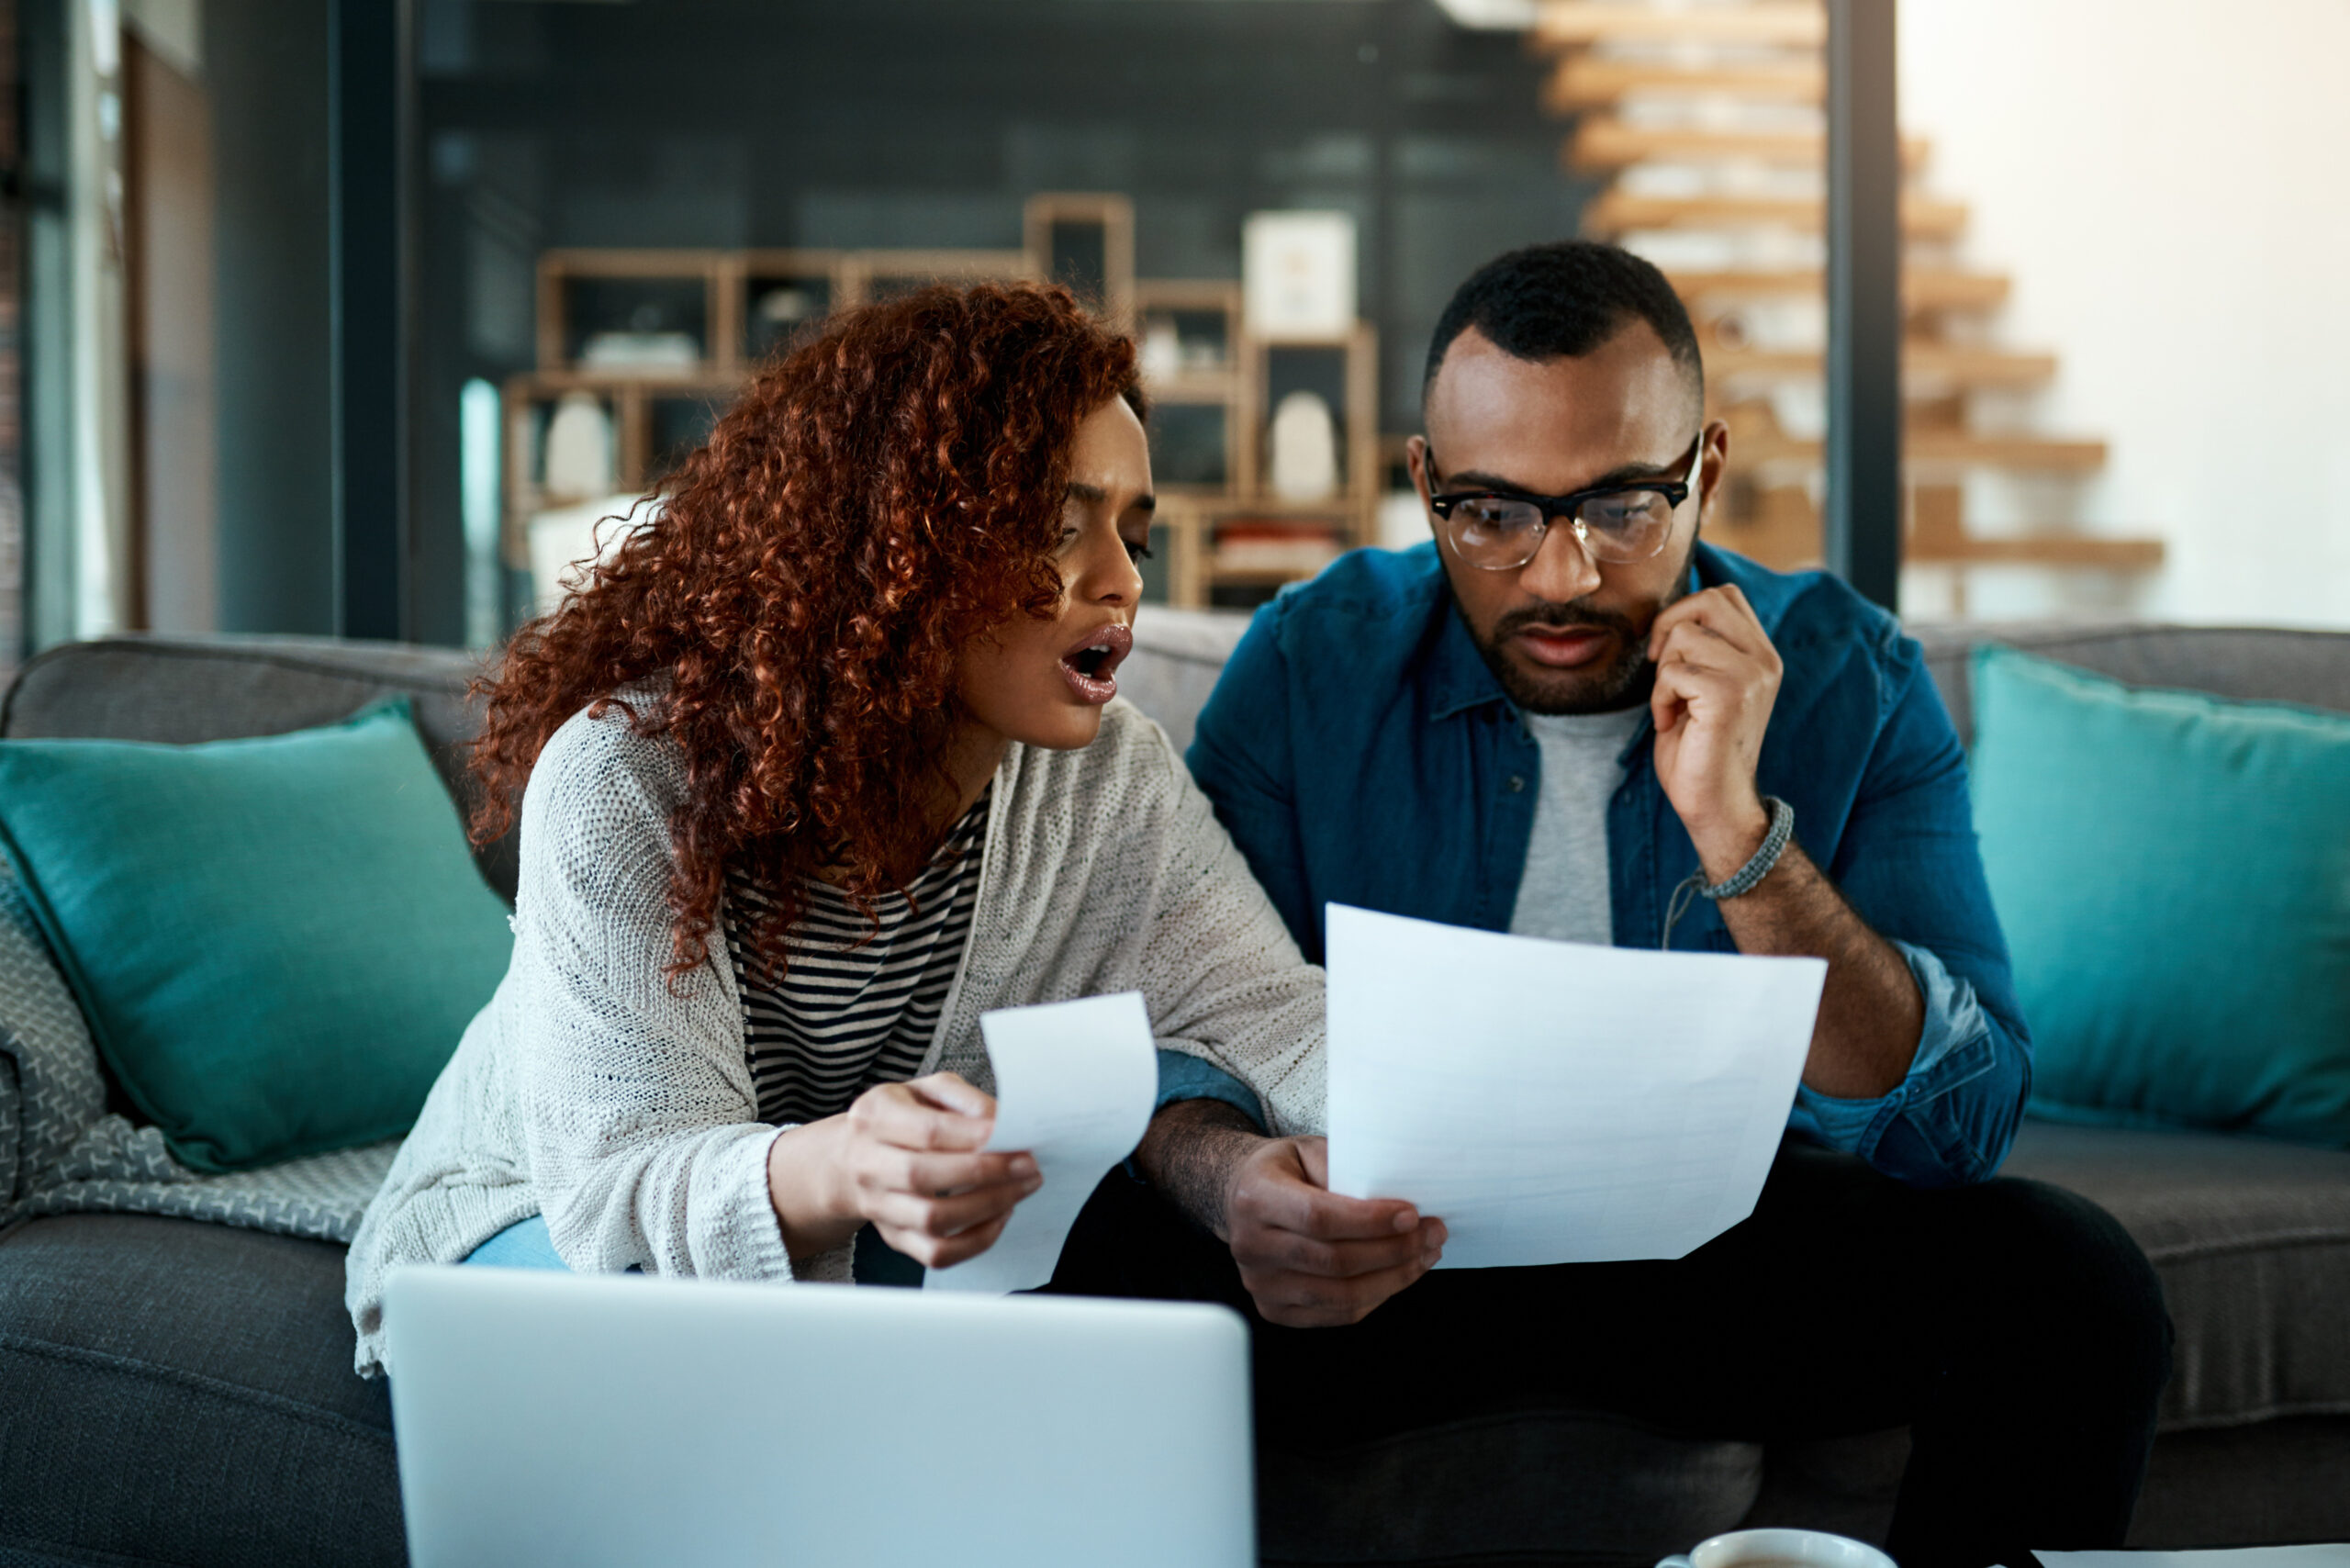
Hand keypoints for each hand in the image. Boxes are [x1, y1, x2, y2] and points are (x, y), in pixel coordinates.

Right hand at [767, 1072, 1040, 1267]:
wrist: (852, 1158)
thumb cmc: (901, 1118)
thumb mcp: (926, 1090)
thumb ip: (964, 1099)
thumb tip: (1002, 1122)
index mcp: (874, 1116)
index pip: (927, 1131)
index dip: (975, 1137)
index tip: (1016, 1137)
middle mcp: (867, 1163)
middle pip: (923, 1176)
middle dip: (986, 1173)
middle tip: (1028, 1165)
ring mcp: (877, 1205)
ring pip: (931, 1220)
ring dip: (987, 1207)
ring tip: (1021, 1188)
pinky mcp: (894, 1237)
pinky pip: (936, 1253)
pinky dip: (976, 1241)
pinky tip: (1000, 1217)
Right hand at [1225, 1136, 1445, 1327]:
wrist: (1241, 1196)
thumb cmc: (1285, 1170)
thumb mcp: (1310, 1150)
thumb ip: (1345, 1169)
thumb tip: (1399, 1197)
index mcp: (1256, 1198)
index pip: (1318, 1217)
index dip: (1370, 1221)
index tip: (1411, 1215)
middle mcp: (1251, 1245)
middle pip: (1335, 1261)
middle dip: (1395, 1250)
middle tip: (1433, 1233)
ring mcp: (1260, 1284)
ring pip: (1341, 1296)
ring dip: (1394, 1278)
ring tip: (1424, 1254)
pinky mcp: (1274, 1309)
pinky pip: (1337, 1314)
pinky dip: (1377, 1296)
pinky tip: (1398, 1274)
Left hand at [1646, 584, 1783, 878]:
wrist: (1716, 804)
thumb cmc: (1700, 749)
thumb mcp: (1704, 687)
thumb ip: (1702, 649)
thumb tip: (1671, 615)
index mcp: (1762, 655)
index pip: (1725, 595)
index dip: (1686, 610)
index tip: (1669, 649)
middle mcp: (1764, 661)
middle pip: (1708, 600)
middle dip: (1669, 626)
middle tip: (1660, 665)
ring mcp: (1750, 676)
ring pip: (1683, 636)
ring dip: (1663, 674)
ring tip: (1674, 708)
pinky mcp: (1728, 696)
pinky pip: (1672, 673)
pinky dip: (1660, 699)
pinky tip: (1672, 724)